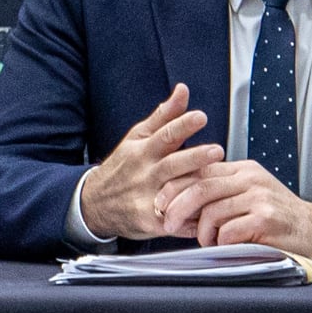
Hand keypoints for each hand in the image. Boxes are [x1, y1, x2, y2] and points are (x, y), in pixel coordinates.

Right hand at [77, 84, 222, 241]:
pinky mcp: (150, 222)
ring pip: (174, 193)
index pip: (164, 135)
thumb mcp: (137, 137)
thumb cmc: (124, 167)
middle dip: (194, 158)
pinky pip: (175, 221)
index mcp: (143, 150)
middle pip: (171, 165)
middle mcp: (145, 174)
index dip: (183, 125)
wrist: (94, 203)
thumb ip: (164, 116)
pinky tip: (210, 215)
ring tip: (217, 183)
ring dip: (196, 189)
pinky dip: (192, 220)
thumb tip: (183, 90)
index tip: (201, 117)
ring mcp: (147, 199)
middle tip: (216, 151)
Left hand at [157, 160, 311, 259]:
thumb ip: (218, 195)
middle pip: (200, 188)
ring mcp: (259, 197)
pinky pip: (229, 231)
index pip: (199, 171)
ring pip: (212, 211)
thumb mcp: (247, 197)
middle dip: (177, 208)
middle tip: (168, 225)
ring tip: (210, 241)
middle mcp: (250, 179)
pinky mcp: (266, 218)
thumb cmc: (275, 219)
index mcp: (242, 170)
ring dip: (203, 232)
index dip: (173, 188)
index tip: (159, 204)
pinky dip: (221, 242)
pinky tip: (228, 246)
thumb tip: (175, 205)